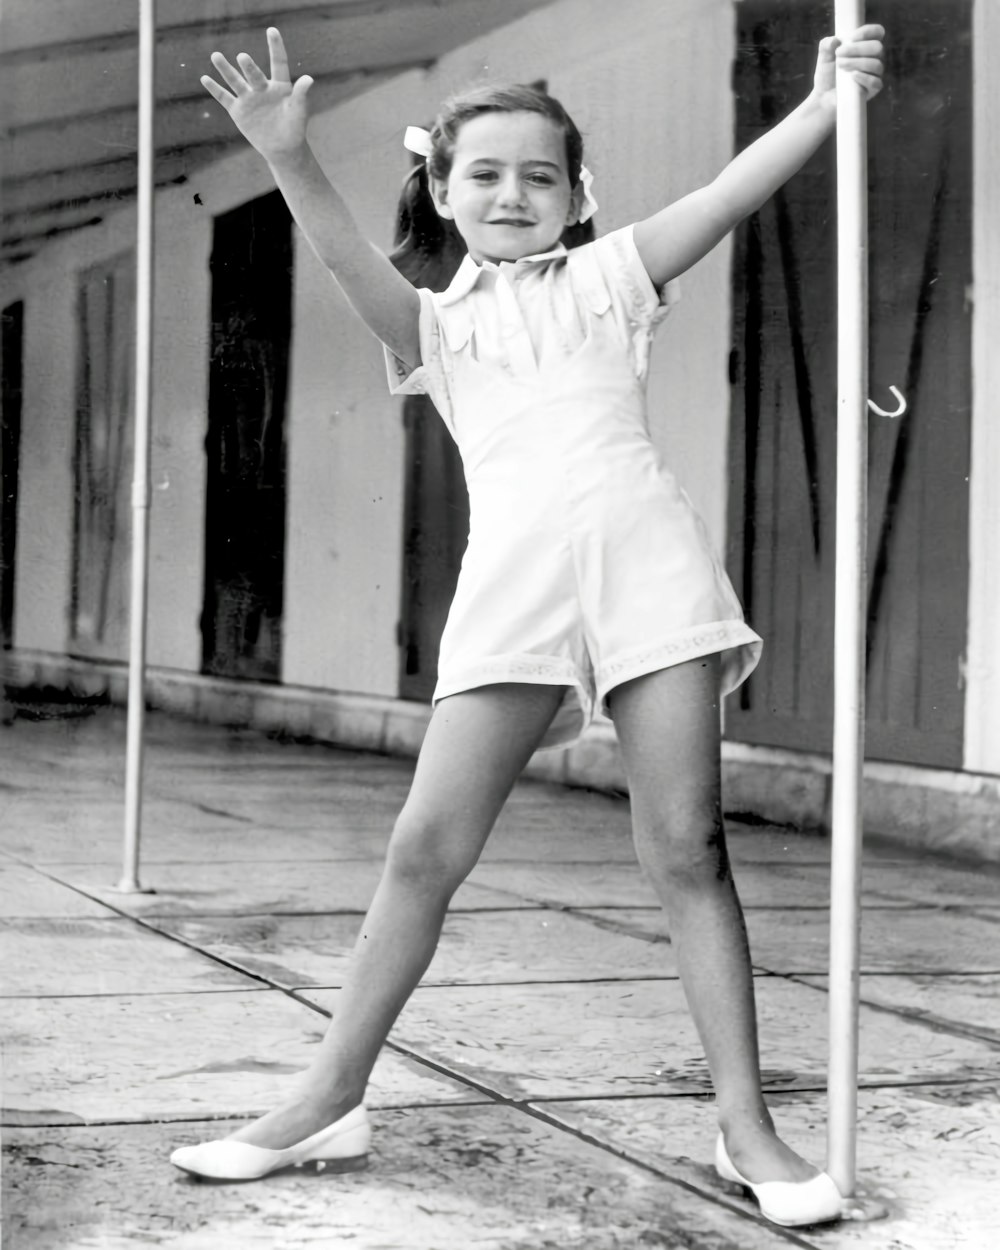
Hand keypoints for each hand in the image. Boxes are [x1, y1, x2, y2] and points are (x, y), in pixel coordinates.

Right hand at [201, 27, 312, 162]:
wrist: (282, 148)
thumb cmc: (294, 128)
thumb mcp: (299, 112)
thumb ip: (301, 95)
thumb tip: (309, 79)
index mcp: (280, 86)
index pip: (278, 63)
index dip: (275, 47)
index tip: (271, 31)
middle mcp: (262, 88)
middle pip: (253, 74)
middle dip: (248, 67)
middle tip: (243, 58)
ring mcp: (249, 98)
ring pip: (235, 81)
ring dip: (225, 69)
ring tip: (216, 56)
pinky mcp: (238, 110)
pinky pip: (224, 98)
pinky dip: (215, 89)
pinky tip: (205, 79)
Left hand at [812, 24, 884, 111]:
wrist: (823, 97)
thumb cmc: (827, 74)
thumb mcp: (824, 58)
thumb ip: (826, 46)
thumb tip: (834, 41)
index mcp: (866, 46)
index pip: (877, 32)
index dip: (867, 32)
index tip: (851, 37)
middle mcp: (874, 58)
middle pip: (877, 47)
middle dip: (857, 49)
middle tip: (839, 54)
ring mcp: (875, 74)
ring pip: (876, 64)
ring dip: (857, 63)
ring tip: (840, 65)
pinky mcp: (873, 89)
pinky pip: (875, 82)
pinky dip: (864, 78)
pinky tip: (853, 76)